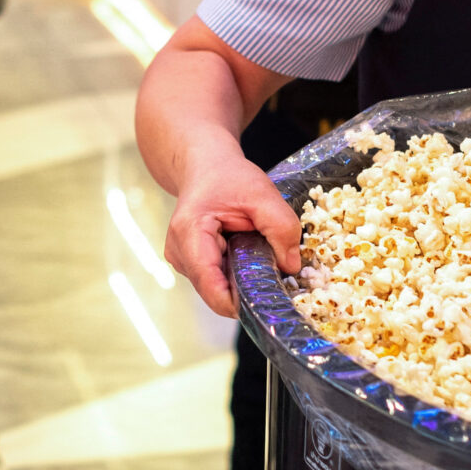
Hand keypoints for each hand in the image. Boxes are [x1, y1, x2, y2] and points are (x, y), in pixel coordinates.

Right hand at [162, 144, 302, 316]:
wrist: (205, 166)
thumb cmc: (228, 176)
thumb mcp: (262, 195)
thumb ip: (282, 229)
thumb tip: (291, 267)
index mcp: (189, 234)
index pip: (211, 287)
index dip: (241, 303)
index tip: (271, 301)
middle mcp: (179, 254)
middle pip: (216, 292)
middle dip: (247, 290)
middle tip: (276, 274)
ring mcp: (183, 261)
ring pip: (217, 290)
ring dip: (242, 282)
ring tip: (258, 256)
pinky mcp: (191, 264)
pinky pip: (217, 281)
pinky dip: (236, 275)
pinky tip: (246, 255)